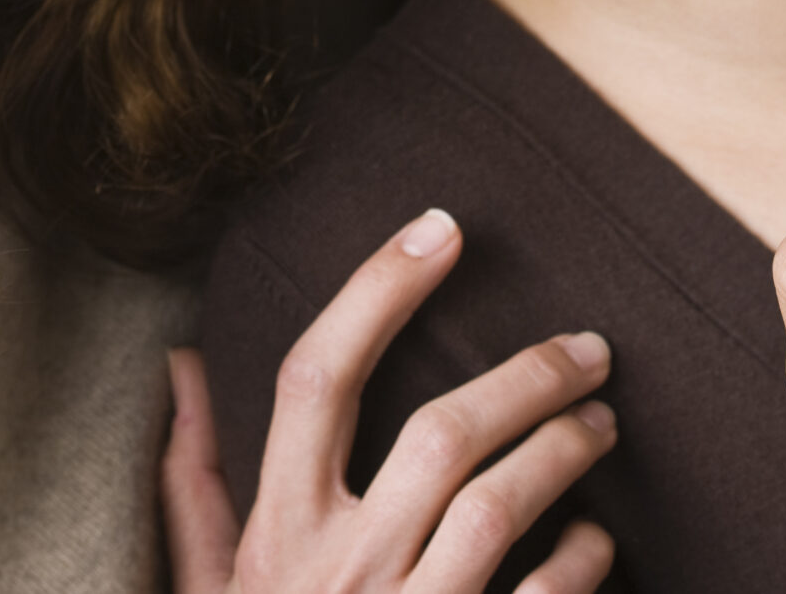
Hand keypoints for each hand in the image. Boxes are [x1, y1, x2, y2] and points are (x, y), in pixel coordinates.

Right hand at [161, 208, 618, 593]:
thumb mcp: (210, 587)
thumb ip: (196, 481)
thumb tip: (181, 365)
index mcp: (276, 536)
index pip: (316, 377)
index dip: (377, 291)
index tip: (442, 228)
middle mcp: (338, 571)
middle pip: (438, 433)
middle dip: (525, 375)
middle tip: (589, 346)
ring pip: (498, 507)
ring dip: (563, 452)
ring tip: (604, 424)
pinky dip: (582, 564)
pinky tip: (600, 542)